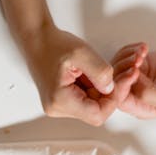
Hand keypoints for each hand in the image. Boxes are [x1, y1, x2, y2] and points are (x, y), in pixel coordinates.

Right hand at [24, 26, 138, 125]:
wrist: (36, 40)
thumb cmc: (52, 45)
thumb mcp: (82, 53)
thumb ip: (100, 72)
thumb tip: (111, 89)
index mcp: (60, 100)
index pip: (97, 115)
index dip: (113, 100)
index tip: (119, 82)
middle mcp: (57, 107)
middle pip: (95, 111)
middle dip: (107, 93)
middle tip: (111, 72)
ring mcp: (58, 105)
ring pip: (91, 105)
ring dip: (99, 89)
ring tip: (93, 70)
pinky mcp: (60, 100)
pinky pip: (84, 99)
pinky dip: (91, 87)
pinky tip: (87, 73)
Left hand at [111, 43, 155, 118]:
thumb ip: (151, 95)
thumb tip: (132, 85)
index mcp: (140, 108)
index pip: (119, 99)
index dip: (121, 84)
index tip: (136, 71)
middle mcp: (134, 94)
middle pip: (114, 81)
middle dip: (124, 66)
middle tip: (140, 57)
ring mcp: (135, 78)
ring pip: (116, 66)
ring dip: (127, 55)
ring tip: (144, 51)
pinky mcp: (139, 64)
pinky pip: (124, 55)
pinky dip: (130, 49)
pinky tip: (144, 47)